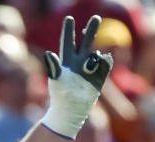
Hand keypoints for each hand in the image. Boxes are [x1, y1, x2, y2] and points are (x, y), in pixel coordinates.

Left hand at [41, 16, 113, 138]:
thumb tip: (49, 54)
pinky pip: (106, 63)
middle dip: (91, 29)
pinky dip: (106, 61)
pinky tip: (103, 62)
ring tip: (89, 68)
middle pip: (86, 41)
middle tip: (97, 17)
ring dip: (96, 57)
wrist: (71, 111)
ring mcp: (89, 69)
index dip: (68, 30)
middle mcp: (79, 62)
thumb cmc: (60, 96)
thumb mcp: (56, 80)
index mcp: (66, 60)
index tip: (69, 18)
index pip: (68, 41)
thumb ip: (53, 66)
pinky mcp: (99, 76)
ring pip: (96, 54)